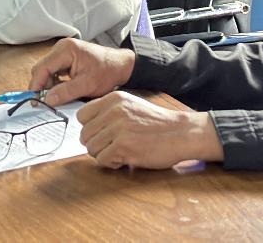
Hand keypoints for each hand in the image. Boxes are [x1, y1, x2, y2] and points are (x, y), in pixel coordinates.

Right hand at [28, 38, 134, 106]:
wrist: (120, 65)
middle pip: (42, 69)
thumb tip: (47, 99)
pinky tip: (65, 89)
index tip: (35, 101)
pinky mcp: (66, 57)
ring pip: (47, 71)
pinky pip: (54, 70)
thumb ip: (66, 92)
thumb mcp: (87, 85)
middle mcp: (62, 47)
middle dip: (43, 86)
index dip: (36, 86)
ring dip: (50, 85)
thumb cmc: (107, 71)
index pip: (42, 68)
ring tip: (61, 95)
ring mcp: (63, 51)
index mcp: (66, 50)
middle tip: (48, 102)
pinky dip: (56, 81)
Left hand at [77, 92, 224, 168]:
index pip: (82, 115)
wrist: (180, 133)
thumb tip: (88, 128)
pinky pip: (102, 160)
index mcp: (114, 99)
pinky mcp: (123, 146)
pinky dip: (111, 163)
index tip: (100, 134)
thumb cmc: (158, 123)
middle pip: (85, 134)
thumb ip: (110, 112)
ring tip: (120, 152)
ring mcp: (118, 128)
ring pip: (91, 148)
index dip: (89, 128)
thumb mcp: (131, 106)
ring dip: (103, 155)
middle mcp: (113, 111)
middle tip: (111, 147)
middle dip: (96, 144)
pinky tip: (124, 159)